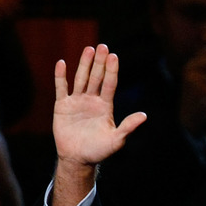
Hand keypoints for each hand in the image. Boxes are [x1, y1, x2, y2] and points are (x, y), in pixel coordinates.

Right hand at [51, 44, 146, 205]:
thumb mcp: (116, 139)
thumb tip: (144, 115)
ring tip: (89, 49)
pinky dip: (61, 76)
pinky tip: (62, 63)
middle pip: (96, 77)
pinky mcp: (62, 106)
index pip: (109, 84)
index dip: (111, 70)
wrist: (78, 159)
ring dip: (84, 64)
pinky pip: (61, 88)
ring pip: (81, 79)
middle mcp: (92, 100)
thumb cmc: (99, 150)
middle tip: (103, 46)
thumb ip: (128, 126)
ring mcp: (77, 101)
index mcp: (105, 106)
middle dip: (99, 62)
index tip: (114, 56)